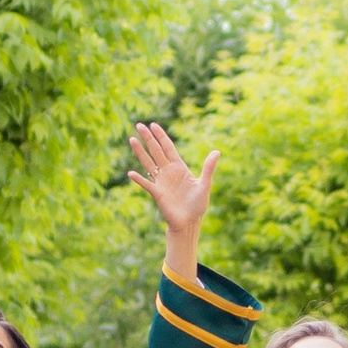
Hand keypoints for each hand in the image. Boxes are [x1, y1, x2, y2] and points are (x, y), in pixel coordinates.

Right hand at [129, 122, 217, 274]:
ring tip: (131, 140)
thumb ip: (208, 168)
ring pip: (148, 163)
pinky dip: (139, 179)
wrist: (189, 222)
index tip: (153, 125)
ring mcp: (160, 181)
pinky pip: (146, 184)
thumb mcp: (204, 184)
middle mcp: (168, 171)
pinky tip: (131, 173)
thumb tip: (217, 151)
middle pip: (156, 151)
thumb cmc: (197, 205)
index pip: (168, 147)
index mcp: (179, 167)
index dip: (161, 136)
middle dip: (148, 138)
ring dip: (140, 152)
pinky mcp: (157, 193)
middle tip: (139, 125)